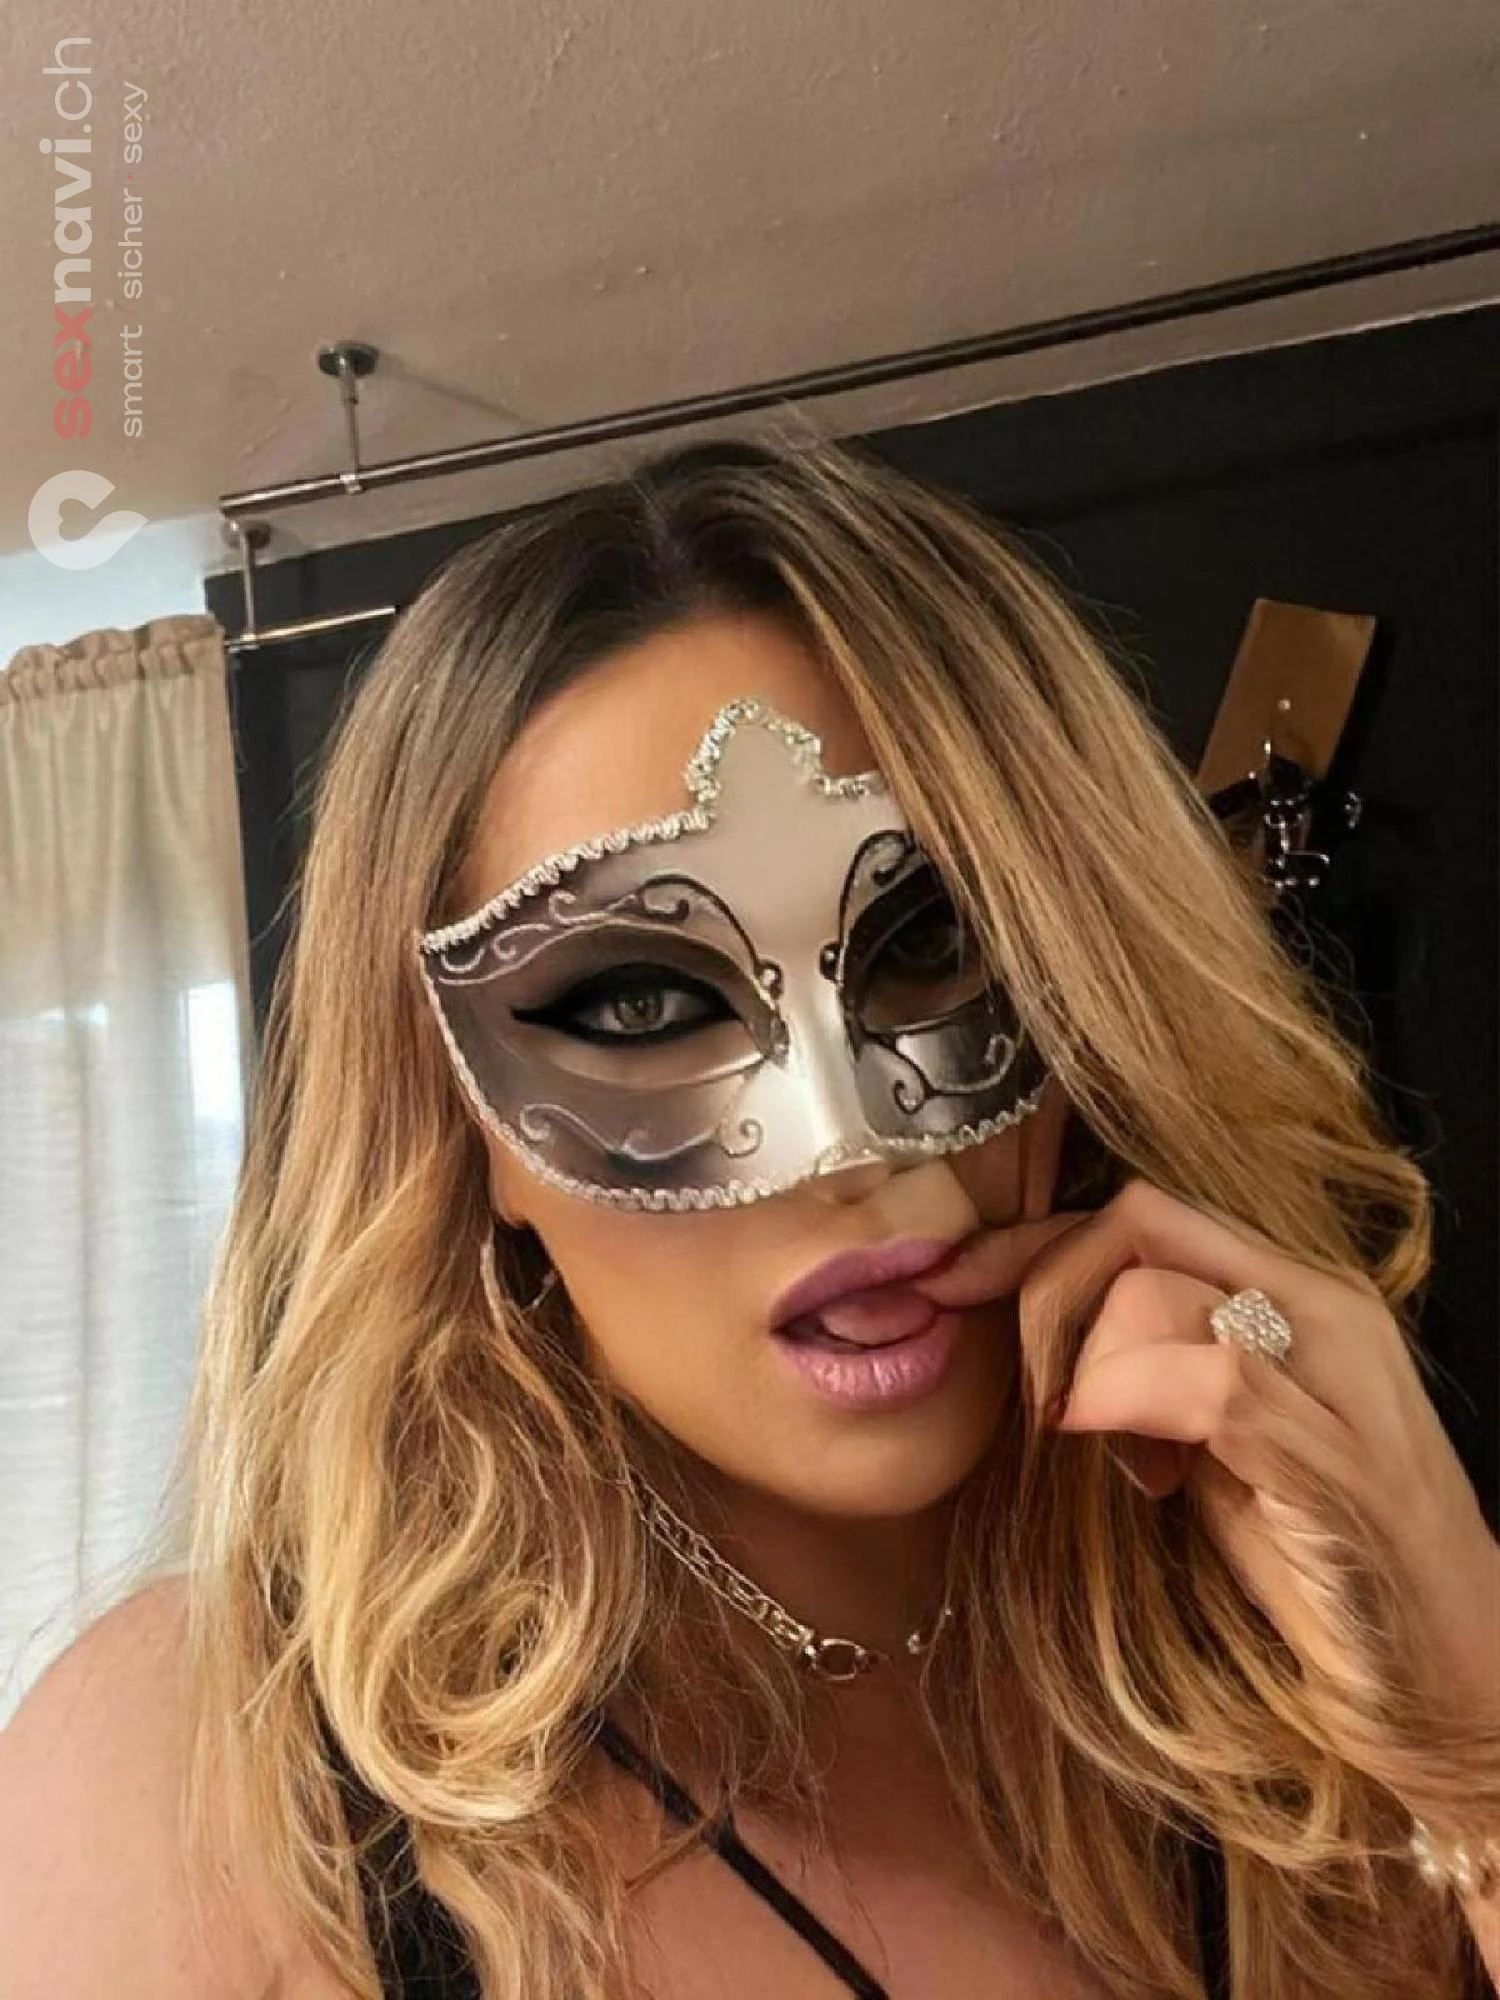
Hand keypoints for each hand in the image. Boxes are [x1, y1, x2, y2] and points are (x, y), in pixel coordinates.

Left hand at [914, 1177, 1499, 1727]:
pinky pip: (1203, 1382)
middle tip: (1028, 1391)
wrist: (1450, 1672)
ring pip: (1153, 1295)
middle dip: (1043, 1291)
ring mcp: (1335, 1376)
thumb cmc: (1324, 1558)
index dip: (1033, 1240)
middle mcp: (1324, 1308)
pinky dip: (1126, 1406)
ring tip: (1089, 1445)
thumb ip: (1155, 1366)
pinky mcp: (1330, 1457)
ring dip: (1080, 1369)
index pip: (1144, 1212)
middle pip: (1136, 1224)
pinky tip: (1122, 1465)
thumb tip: (1041, 1335)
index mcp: (1298, 1290)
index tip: (953, 1284)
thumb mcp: (1218, 1440)